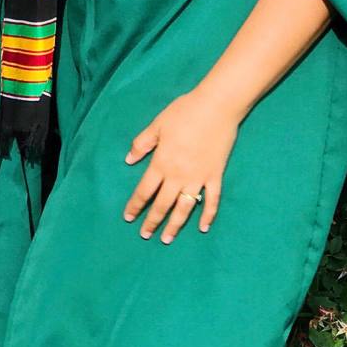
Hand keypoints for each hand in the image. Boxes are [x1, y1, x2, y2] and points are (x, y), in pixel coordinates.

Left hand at [123, 87, 239, 242]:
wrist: (217, 107)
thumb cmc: (184, 112)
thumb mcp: (157, 125)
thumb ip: (142, 143)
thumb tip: (129, 160)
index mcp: (161, 163)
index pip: (144, 191)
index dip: (135, 206)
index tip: (129, 218)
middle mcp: (178, 176)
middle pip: (162, 204)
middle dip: (152, 221)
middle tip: (145, 235)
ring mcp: (198, 178)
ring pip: (184, 208)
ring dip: (175, 225)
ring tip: (167, 238)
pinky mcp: (215, 176)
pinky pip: (212, 200)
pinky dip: (208, 215)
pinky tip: (203, 228)